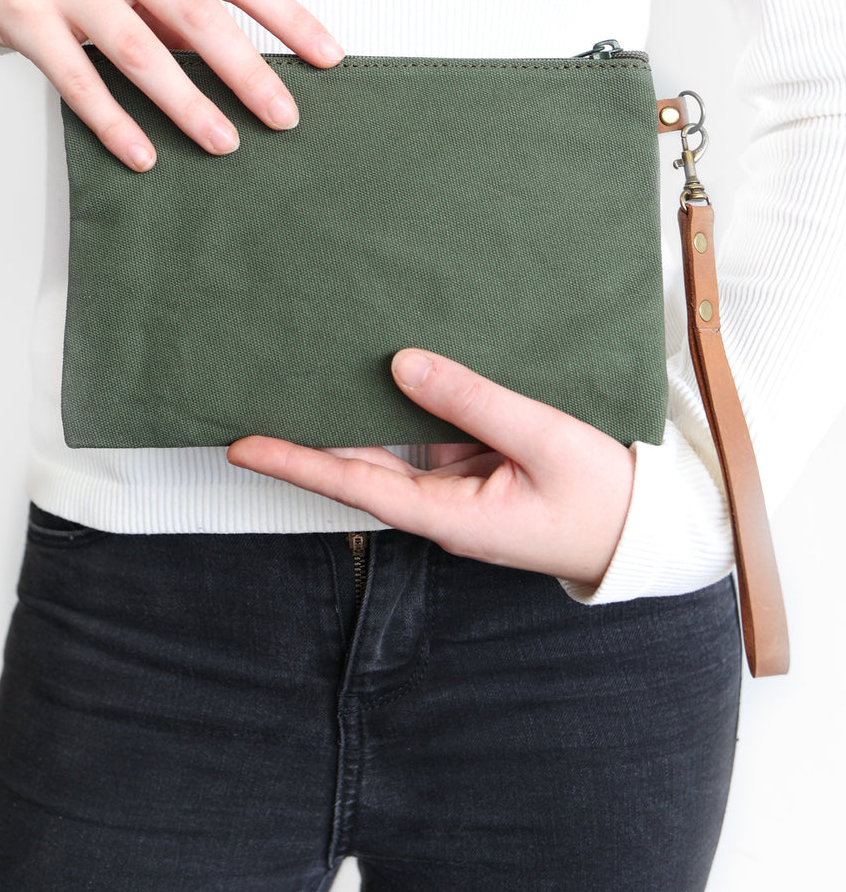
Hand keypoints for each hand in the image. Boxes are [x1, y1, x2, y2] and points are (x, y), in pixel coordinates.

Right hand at [0, 0, 343, 169]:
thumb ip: (179, 5)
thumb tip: (242, 64)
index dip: (286, 15)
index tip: (328, 56)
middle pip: (195, 12)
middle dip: (246, 70)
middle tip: (283, 117)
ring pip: (139, 50)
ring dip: (186, 103)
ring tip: (224, 144)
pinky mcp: (24, 13)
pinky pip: (77, 78)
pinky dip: (113, 121)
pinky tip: (142, 155)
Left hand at [226, 348, 635, 587]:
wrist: (650, 527)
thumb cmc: (603, 495)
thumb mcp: (541, 438)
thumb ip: (470, 400)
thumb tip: (401, 364)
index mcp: (449, 516)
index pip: (353, 485)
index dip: (295, 463)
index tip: (241, 446)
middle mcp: (442, 508)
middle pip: (360, 468)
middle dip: (307, 438)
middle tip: (254, 401)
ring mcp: (460, 490)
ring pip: (394, 449)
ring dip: (355, 416)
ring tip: (306, 374)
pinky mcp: (480, 472)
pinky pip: (431, 437)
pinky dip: (409, 406)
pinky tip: (391, 371)